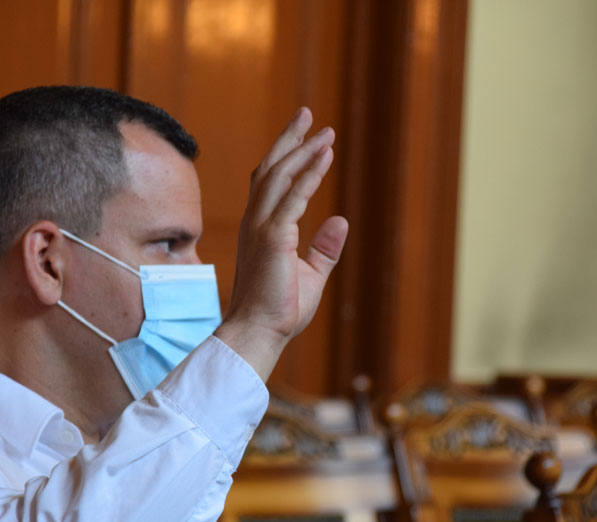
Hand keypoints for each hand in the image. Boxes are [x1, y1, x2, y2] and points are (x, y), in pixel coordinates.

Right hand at [215, 107, 348, 380]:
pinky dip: (310, 174)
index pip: (271, 183)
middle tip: (307, 113)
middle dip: (290, 139)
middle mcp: (256, 222)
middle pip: (271, 168)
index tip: (305, 135)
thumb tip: (340, 220)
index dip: (286, 156)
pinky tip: (325, 156)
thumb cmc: (279, 310)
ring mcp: (261, 228)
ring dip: (303, 149)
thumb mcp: (310, 274)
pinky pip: (294, 197)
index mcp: (261, 230)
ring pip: (280, 176)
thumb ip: (324, 248)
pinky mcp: (273, 237)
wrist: (258, 333)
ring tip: (325, 131)